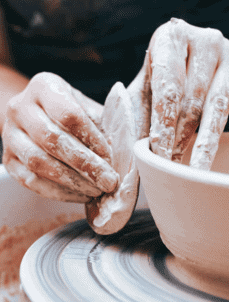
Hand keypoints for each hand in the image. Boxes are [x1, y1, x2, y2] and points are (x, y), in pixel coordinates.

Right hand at [2, 72, 118, 201]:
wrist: (38, 117)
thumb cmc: (74, 114)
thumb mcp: (89, 109)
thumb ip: (105, 125)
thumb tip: (125, 153)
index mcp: (45, 87)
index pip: (69, 115)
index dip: (92, 139)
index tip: (110, 157)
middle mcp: (20, 108)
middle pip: (51, 139)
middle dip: (85, 165)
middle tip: (109, 181)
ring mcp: (9, 135)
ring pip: (38, 162)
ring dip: (73, 181)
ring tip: (97, 190)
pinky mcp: (8, 160)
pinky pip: (31, 181)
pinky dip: (59, 192)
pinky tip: (81, 195)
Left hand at [128, 18, 228, 169]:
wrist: (205, 57)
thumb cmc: (170, 75)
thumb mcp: (149, 84)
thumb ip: (137, 109)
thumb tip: (132, 148)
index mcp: (171, 37)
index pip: (167, 90)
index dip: (163, 126)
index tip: (158, 156)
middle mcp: (203, 41)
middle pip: (191, 100)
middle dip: (180, 138)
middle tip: (172, 169)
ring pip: (216, 104)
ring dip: (205, 141)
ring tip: (197, 169)